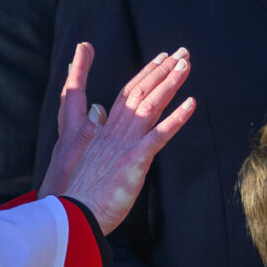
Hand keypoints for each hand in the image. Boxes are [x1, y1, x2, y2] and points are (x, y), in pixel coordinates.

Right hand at [41, 42, 195, 234]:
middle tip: (182, 52)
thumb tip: (98, 113)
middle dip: (162, 70)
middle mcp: (115, 131)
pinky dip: (176, 118)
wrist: (74, 213)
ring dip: (170, 83)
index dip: (146, 75)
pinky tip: (192, 103)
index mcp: (106, 131)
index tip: (162, 59)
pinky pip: (159, 135)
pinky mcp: (135, 160)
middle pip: (141, 92)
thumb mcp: (89, 158)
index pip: (128, 94)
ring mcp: (125, 144)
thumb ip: (96, 135)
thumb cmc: (83, 193)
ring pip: (150, 105)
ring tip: (186, 65)